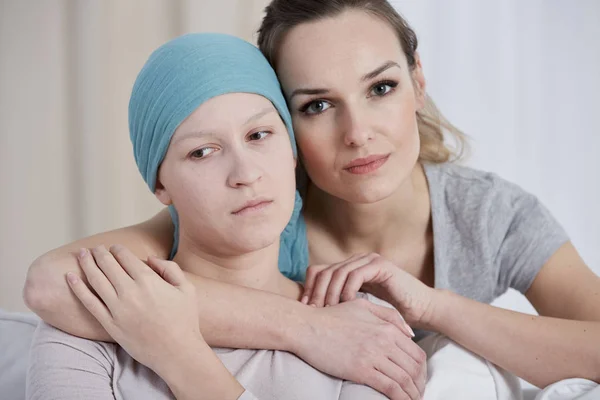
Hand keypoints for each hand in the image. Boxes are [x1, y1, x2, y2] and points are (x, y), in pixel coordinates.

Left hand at [65, 245, 204, 373]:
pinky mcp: (110, 324)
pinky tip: (70, 277)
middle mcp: (130, 292)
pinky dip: (77, 288)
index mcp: (149, 280)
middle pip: (107, 265)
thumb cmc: (185, 320)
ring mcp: (118, 309)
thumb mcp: (187, 288)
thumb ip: (170, 268)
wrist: (177, 352)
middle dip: (99, 253)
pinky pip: (89, 303)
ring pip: (96, 280)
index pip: (126, 257)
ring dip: (86, 264)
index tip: (114, 247)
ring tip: (81, 254)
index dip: (117, 249)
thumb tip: (149, 258)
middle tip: (94, 248)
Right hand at [295, 298, 426, 399]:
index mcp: (386, 327)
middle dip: (419, 385)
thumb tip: (410, 333)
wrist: (306, 327)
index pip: (416, 353)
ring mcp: (373, 356)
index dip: (421, 371)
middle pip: (414, 369)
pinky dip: (400, 398)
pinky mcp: (361, 370)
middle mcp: (384, 341)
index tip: (418, 381)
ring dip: (412, 395)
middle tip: (416, 394)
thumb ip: (388, 316)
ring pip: (405, 380)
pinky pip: (390, 388)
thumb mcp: (362, 306)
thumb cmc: (331, 317)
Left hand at [302, 253, 436, 328]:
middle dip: (316, 292)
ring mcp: (368, 260)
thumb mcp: (358, 308)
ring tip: (328, 311)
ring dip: (330, 293)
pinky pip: (355, 275)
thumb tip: (311, 312)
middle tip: (313, 312)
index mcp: (348, 268)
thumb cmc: (389, 313)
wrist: (420, 309)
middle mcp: (356, 260)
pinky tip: (347, 305)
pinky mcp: (380, 265)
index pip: (318, 271)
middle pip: (325, 271)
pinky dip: (347, 290)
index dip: (309, 288)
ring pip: (337, 272)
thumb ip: (339, 303)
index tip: (305, 309)